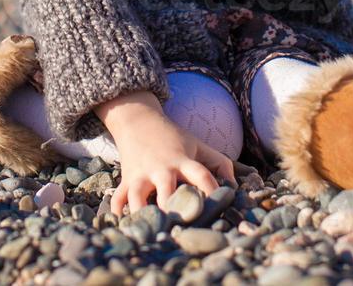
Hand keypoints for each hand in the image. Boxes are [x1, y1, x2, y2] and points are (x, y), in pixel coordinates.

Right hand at [108, 112, 235, 217]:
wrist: (139, 121)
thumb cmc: (174, 138)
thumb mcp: (199, 145)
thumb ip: (220, 163)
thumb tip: (234, 188)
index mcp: (183, 160)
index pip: (201, 174)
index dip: (211, 189)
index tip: (219, 207)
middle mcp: (162, 169)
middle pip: (167, 191)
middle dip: (172, 210)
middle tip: (181, 228)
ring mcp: (141, 174)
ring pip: (138, 197)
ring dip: (143, 214)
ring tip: (151, 230)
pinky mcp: (126, 179)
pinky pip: (119, 198)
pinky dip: (118, 212)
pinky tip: (124, 225)